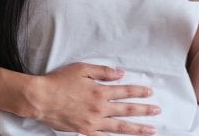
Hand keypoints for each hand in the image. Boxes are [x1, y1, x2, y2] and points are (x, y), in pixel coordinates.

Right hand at [26, 62, 160, 135]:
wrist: (41, 98)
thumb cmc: (59, 81)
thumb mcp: (82, 69)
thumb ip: (102, 71)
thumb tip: (120, 73)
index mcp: (100, 91)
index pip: (125, 91)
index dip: (139, 91)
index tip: (150, 92)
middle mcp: (99, 108)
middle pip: (127, 109)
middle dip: (144, 110)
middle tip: (157, 111)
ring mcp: (93, 122)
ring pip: (120, 126)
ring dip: (137, 128)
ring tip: (151, 130)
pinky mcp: (85, 131)